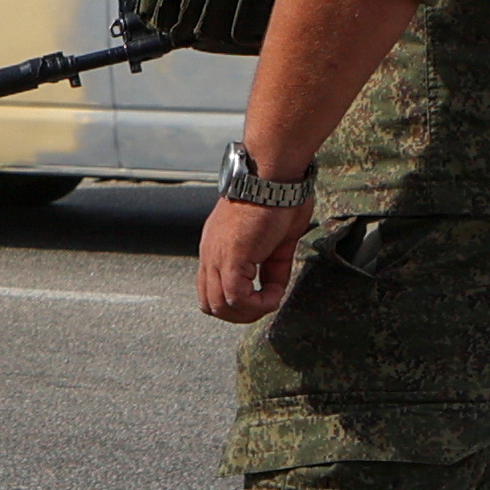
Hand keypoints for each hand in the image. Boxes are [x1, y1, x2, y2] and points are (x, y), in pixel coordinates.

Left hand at [198, 190, 310, 322]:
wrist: (274, 174)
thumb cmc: (279, 196)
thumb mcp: (277, 241)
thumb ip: (272, 268)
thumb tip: (273, 290)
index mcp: (217, 247)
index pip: (211, 289)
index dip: (237, 303)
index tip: (264, 295)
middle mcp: (210, 253)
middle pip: (210, 304)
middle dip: (240, 315)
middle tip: (265, 305)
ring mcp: (216, 255)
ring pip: (218, 306)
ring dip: (248, 312)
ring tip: (271, 300)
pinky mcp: (230, 256)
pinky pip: (236, 297)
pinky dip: (257, 304)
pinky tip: (274, 294)